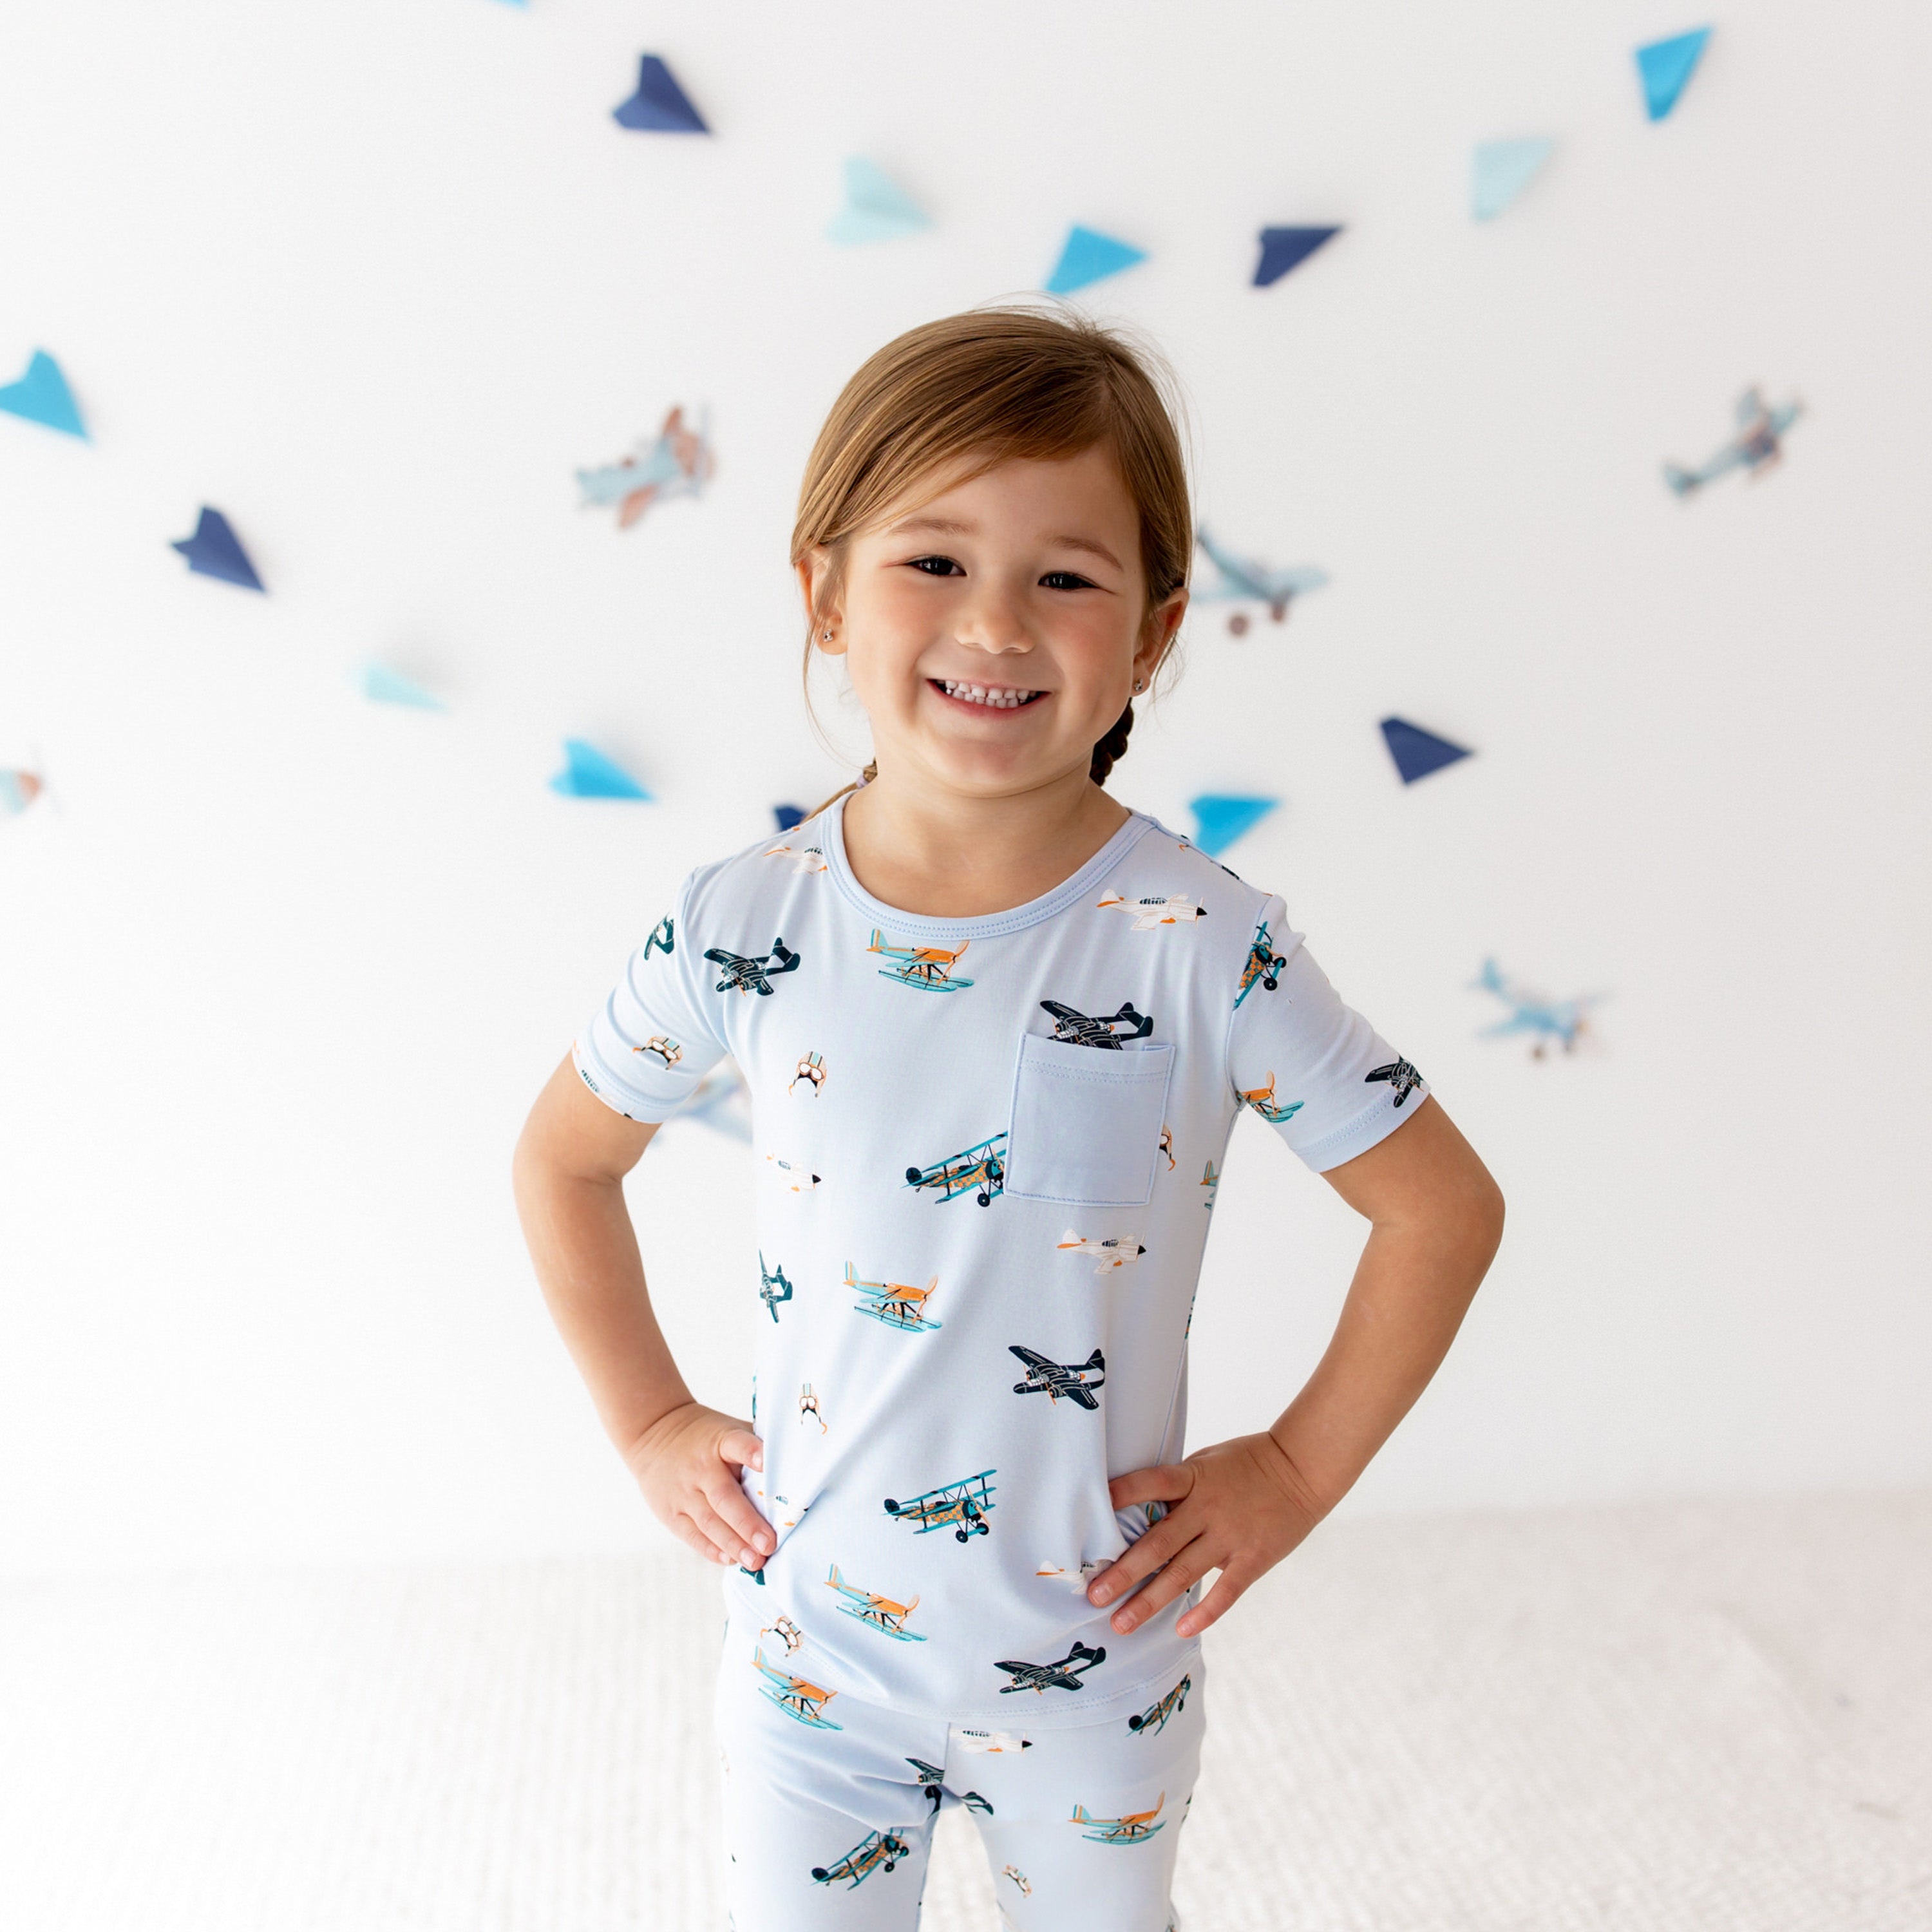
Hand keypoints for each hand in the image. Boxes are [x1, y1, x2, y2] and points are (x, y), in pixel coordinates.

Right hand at [622, 1402, 774, 1568]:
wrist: (655, 1432)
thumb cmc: (708, 1438)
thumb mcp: (729, 1430)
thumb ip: (756, 1445)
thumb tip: (798, 1462)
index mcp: (720, 1442)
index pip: (736, 1444)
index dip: (751, 1452)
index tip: (766, 1462)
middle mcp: (701, 1469)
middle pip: (724, 1498)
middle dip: (747, 1523)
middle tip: (769, 1544)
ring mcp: (684, 1493)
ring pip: (709, 1523)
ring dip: (734, 1545)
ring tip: (756, 1562)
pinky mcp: (672, 1513)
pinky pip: (693, 1536)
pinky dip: (712, 1550)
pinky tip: (731, 1560)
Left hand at [1087, 1432, 1324, 1640]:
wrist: (1301, 1469)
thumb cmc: (1247, 1463)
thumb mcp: (1206, 1463)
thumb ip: (1178, 1486)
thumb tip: (1139, 1510)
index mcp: (1193, 1478)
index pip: (1151, 1483)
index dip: (1122, 1494)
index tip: (1091, 1512)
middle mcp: (1207, 1508)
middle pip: (1158, 1543)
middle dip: (1124, 1572)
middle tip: (1094, 1596)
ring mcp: (1230, 1536)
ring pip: (1183, 1573)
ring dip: (1150, 1601)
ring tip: (1121, 1624)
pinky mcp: (1253, 1558)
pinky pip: (1226, 1591)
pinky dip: (1204, 1612)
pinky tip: (1180, 1629)